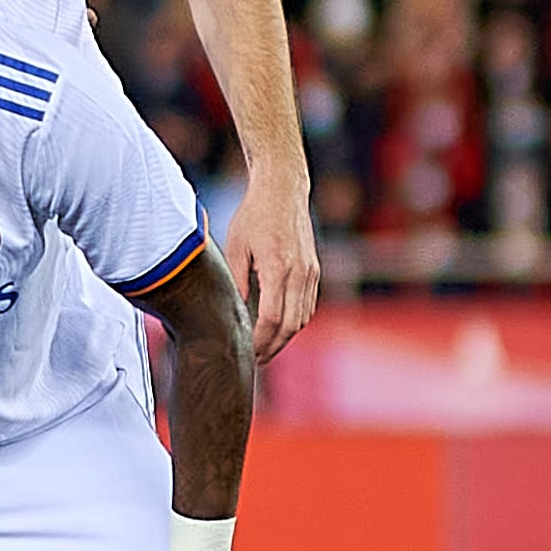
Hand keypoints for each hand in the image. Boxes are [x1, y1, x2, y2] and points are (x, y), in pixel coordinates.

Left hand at [225, 179, 320, 360]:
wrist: (283, 190)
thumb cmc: (253, 215)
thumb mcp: (235, 246)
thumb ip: (237, 280)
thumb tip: (235, 309)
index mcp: (278, 268)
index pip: (271, 317)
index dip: (260, 340)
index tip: (247, 351)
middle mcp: (300, 273)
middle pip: (291, 324)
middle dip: (273, 346)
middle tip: (255, 360)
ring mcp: (311, 271)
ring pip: (303, 317)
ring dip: (286, 336)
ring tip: (266, 348)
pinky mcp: (315, 269)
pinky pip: (308, 304)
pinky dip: (296, 320)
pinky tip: (279, 327)